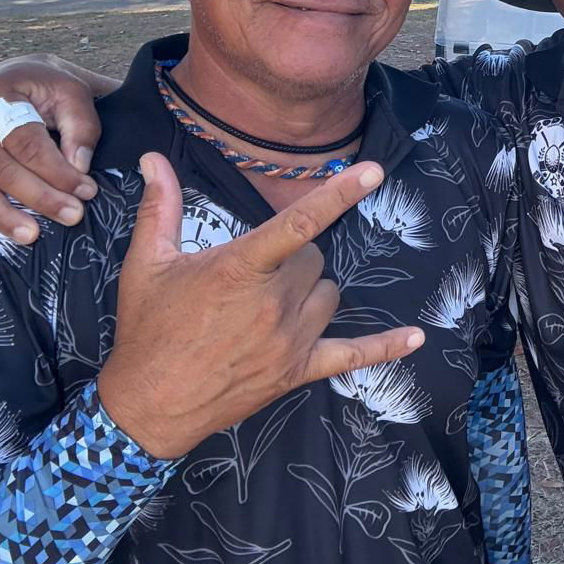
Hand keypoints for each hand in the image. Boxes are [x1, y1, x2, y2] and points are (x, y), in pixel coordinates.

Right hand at [0, 55, 111, 241]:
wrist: (14, 79)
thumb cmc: (46, 89)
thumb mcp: (71, 93)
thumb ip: (80, 127)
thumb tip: (78, 167)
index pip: (26, 142)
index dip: (57, 170)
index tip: (86, 191)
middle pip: (0, 168)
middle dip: (38, 197)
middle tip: (71, 215)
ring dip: (0, 215)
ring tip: (30, 235)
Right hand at [96, 153, 423, 458]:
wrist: (148, 404)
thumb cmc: (149, 329)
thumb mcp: (147, 264)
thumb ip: (160, 207)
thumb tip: (151, 159)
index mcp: (241, 268)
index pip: (300, 222)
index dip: (339, 193)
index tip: (374, 171)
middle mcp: (274, 302)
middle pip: (313, 258)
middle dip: (292, 258)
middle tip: (255, 275)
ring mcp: (291, 340)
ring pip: (329, 294)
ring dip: (311, 291)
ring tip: (271, 302)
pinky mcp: (299, 371)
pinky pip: (354, 355)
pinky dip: (385, 346)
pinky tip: (415, 336)